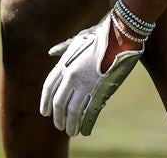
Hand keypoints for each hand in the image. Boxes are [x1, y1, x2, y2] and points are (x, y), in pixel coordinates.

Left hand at [40, 14, 142, 136]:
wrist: (121, 36)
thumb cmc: (101, 35)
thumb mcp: (79, 38)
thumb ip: (64, 47)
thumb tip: (51, 51)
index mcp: (65, 63)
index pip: (48, 88)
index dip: (45, 102)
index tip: (45, 112)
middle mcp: (72, 75)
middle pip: (59, 103)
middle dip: (58, 117)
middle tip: (59, 126)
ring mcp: (86, 84)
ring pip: (73, 111)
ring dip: (71, 124)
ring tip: (72, 131)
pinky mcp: (101, 91)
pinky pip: (90, 113)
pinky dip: (86, 124)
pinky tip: (85, 131)